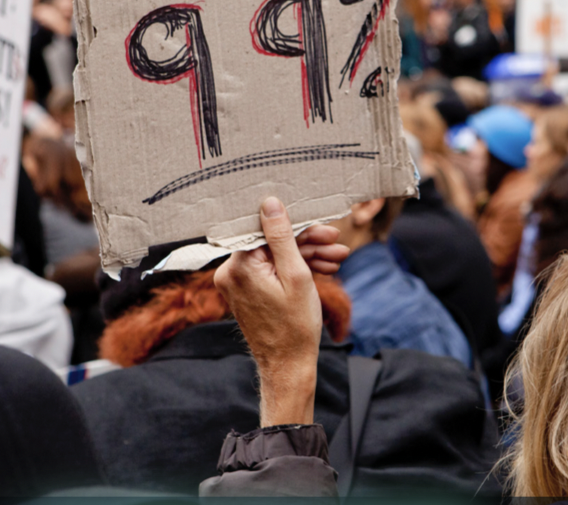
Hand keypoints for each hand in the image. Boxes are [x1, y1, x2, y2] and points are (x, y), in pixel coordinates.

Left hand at [215, 198, 348, 425]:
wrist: (289, 366)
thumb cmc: (295, 326)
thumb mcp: (296, 275)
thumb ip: (282, 236)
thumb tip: (270, 203)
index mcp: (239, 266)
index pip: (268, 230)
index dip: (300, 227)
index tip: (324, 228)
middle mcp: (230, 272)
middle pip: (273, 243)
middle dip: (308, 243)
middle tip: (337, 242)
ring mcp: (237, 283)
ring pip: (275, 257)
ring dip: (306, 256)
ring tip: (337, 258)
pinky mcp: (246, 291)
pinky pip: (271, 270)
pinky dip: (294, 270)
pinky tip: (322, 268)